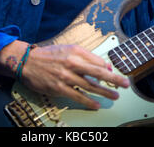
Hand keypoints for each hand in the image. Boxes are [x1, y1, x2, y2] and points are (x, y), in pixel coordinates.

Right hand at [0, 40, 129, 108]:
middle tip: (126, 84)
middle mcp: (72, 63)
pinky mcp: (59, 88)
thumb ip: (86, 56)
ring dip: (105, 92)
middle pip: (98, 73)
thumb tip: (104, 65)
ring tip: (115, 97)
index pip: (98, 61)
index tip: (116, 73)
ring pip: (90, 86)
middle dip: (114, 79)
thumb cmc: (49, 55)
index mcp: (76, 51)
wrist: (28, 61)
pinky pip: (77, 96)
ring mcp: (66, 76)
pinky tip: (96, 105)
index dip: (108, 68)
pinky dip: (88, 102)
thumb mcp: (68, 49)